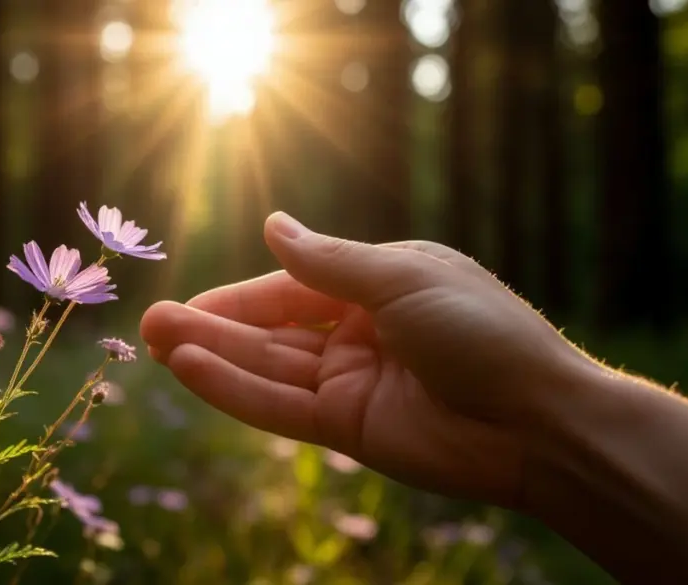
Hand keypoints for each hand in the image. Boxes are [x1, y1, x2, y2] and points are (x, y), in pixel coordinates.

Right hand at [140, 212, 593, 507]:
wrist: (538, 420)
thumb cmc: (482, 332)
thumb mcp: (401, 278)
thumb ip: (327, 261)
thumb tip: (273, 223)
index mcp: (378, 288)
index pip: (291, 289)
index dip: (239, 296)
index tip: (188, 301)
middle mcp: (358, 335)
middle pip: (270, 331)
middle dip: (211, 328)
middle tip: (150, 324)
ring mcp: (352, 383)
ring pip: (268, 369)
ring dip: (211, 357)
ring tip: (154, 344)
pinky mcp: (350, 428)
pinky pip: (281, 408)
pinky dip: (236, 391)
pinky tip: (192, 372)